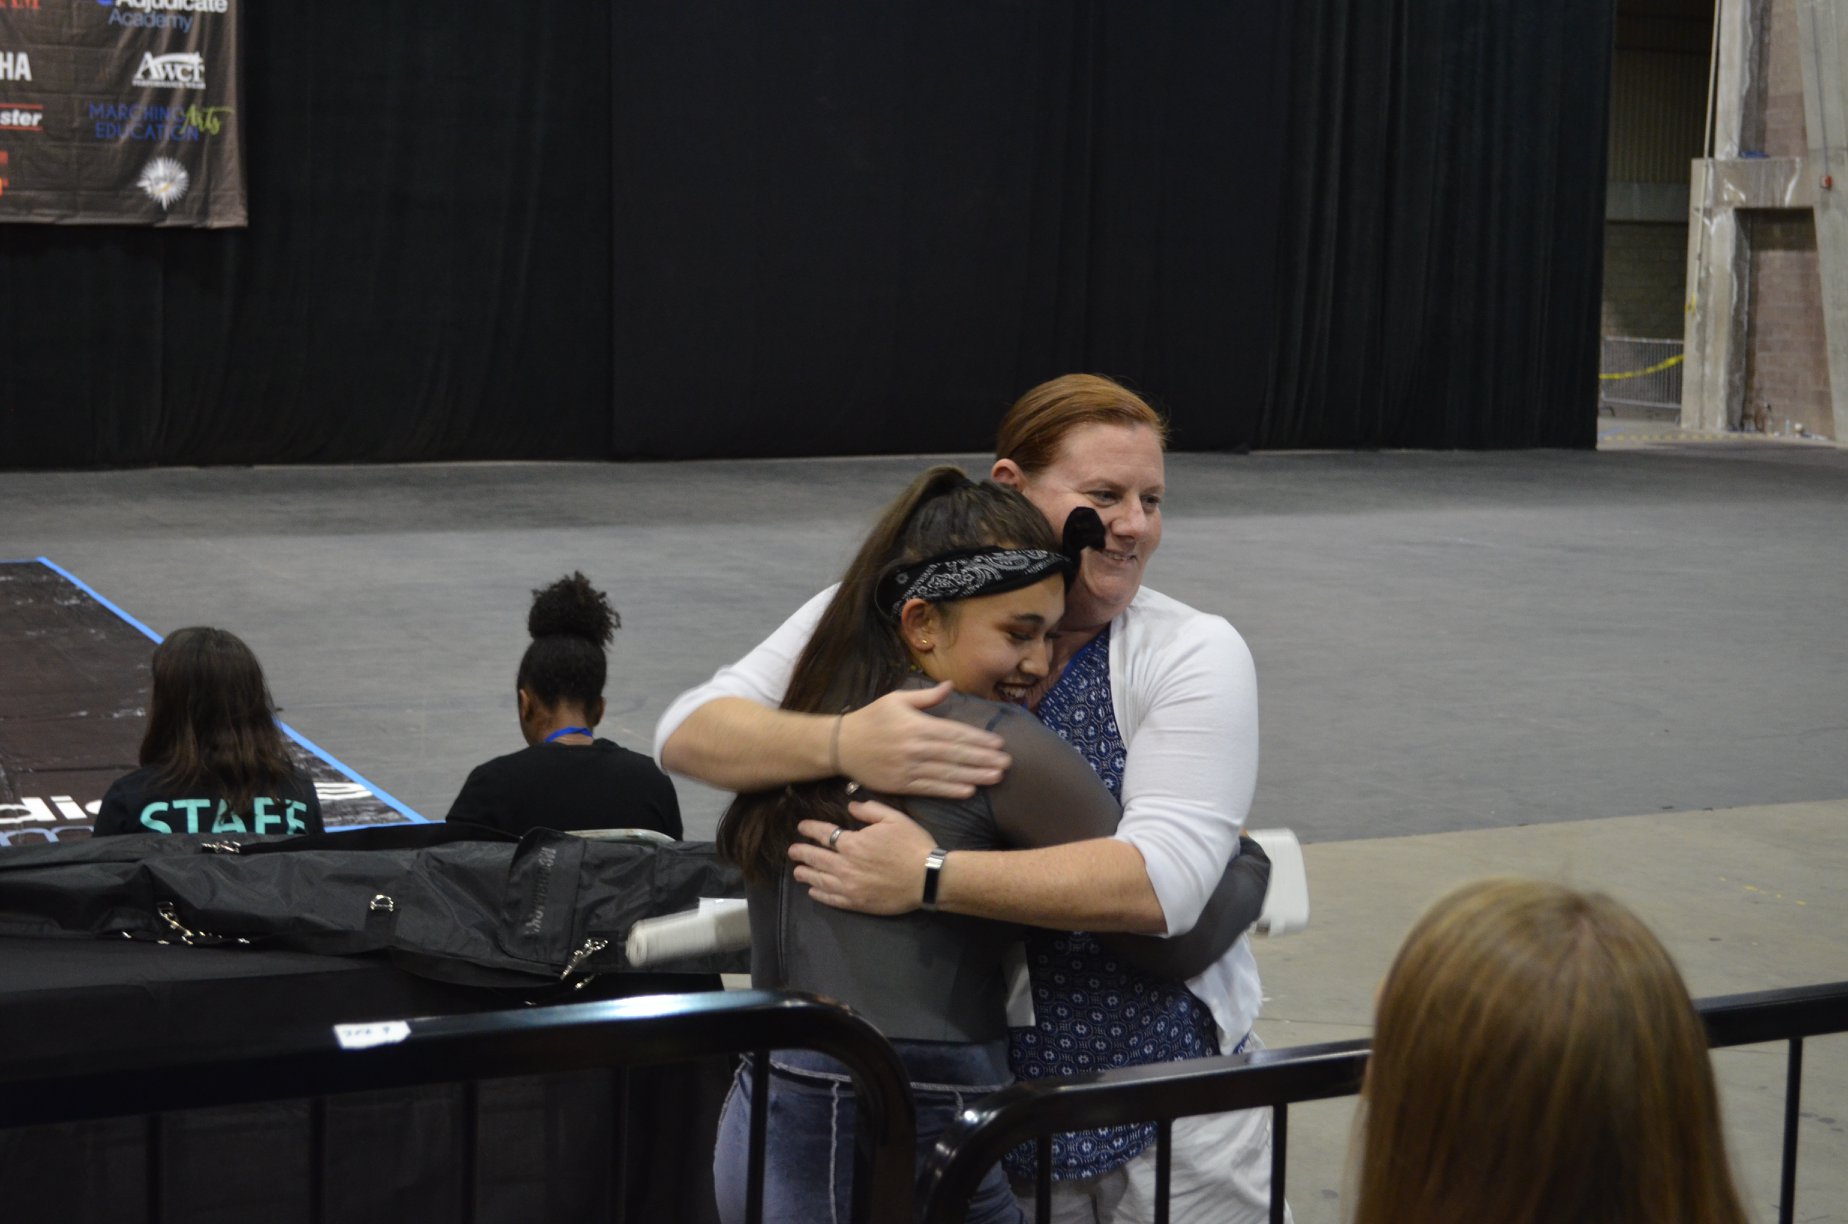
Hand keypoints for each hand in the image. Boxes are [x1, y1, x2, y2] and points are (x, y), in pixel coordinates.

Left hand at [789, 799, 937, 913]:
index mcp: (852, 843)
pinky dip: (819, 894)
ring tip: (797, 872)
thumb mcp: (894, 818)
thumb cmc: (912, 845)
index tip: (802, 828)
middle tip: (793, 851)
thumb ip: (869, 810)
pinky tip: (813, 891)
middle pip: (816, 858)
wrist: (927, 878)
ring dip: (806, 874)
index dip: (810, 830)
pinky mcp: (856, 902)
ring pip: (820, 880)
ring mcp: (849, 886)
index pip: (824, 834)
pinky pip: (832, 898)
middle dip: (802, 853)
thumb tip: (850, 806)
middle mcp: (845, 865)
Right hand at [835, 682, 1008, 797]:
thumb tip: (950, 685)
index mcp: (917, 726)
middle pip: (956, 754)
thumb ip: (926, 697)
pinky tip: (970, 791)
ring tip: (996, 777)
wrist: (841, 745)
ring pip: (948, 773)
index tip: (999, 743)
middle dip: (984, 759)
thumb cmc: (871, 719)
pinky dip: (951, 790)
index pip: (955, 733)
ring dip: (975, 776)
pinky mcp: (901, 785)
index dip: (979, 739)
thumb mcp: (896, 700)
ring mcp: (908, 769)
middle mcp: (915, 748)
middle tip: (1007, 763)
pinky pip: (931, 789)